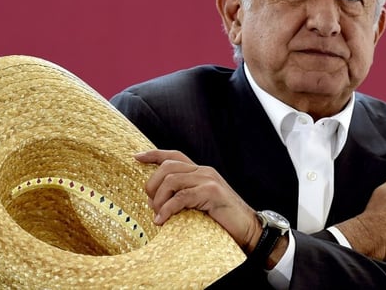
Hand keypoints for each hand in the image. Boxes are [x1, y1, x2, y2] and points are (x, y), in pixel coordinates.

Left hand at [134, 149, 264, 253]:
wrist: (249, 231)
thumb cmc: (223, 222)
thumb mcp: (199, 206)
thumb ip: (182, 198)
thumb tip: (153, 201)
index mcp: (201, 172)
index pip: (174, 155)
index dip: (153, 154)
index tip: (136, 157)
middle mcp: (204, 171)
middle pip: (167, 166)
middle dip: (152, 185)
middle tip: (151, 205)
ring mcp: (208, 180)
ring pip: (171, 180)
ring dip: (158, 200)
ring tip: (158, 216)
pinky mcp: (211, 193)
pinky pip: (180, 197)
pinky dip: (167, 210)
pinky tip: (162, 221)